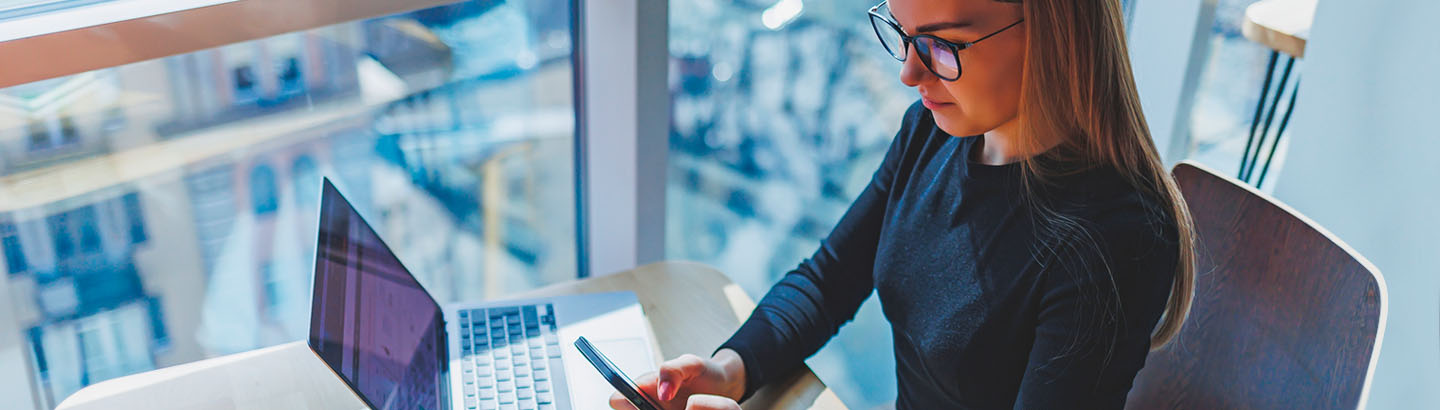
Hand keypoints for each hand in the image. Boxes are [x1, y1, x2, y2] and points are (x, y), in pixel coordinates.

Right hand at [609, 349, 745, 409]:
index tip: (644, 406)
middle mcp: (648, 402)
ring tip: (681, 408)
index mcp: (645, 386)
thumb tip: (662, 392)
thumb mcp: (692, 364)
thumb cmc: (706, 372)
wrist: (725, 387)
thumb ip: (673, 371)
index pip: (618, 400)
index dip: (625, 404)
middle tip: (666, 408)